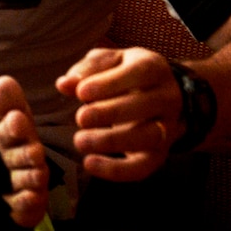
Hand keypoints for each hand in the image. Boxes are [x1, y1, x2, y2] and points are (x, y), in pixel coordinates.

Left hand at [55, 47, 183, 181]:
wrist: (162, 95)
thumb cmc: (127, 74)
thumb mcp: (110, 61)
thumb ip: (89, 68)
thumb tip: (64, 83)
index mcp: (154, 68)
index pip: (139, 73)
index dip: (110, 84)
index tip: (81, 92)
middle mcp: (166, 98)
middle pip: (144, 106)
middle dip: (110, 113)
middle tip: (81, 118)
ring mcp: (166, 127)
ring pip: (147, 137)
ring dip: (112, 141)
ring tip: (80, 141)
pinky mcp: (159, 153)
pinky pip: (143, 166)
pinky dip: (117, 170)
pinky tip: (90, 163)